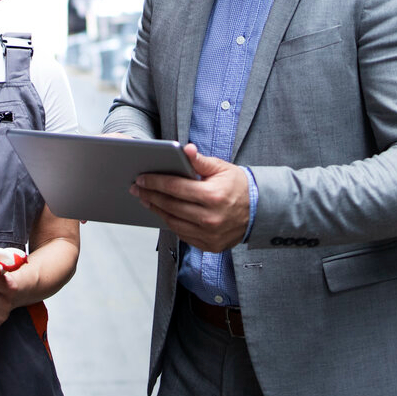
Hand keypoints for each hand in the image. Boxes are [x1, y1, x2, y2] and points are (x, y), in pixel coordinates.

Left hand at [131, 143, 248, 252]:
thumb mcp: (222, 168)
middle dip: (150, 195)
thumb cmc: (238, 186)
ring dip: (157, 210)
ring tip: (147, 199)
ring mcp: (209, 235)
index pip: (175, 187)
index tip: (142, 178)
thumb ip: (201, 161)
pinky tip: (163, 212)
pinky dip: (171, 222)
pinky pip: (183, 234)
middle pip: (171, 206)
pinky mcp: (209, 245)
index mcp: (213, 196)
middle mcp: (210, 218)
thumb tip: (186, 150)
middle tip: (137, 188)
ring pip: (173, 222)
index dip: (156, 182)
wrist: (259, 211)